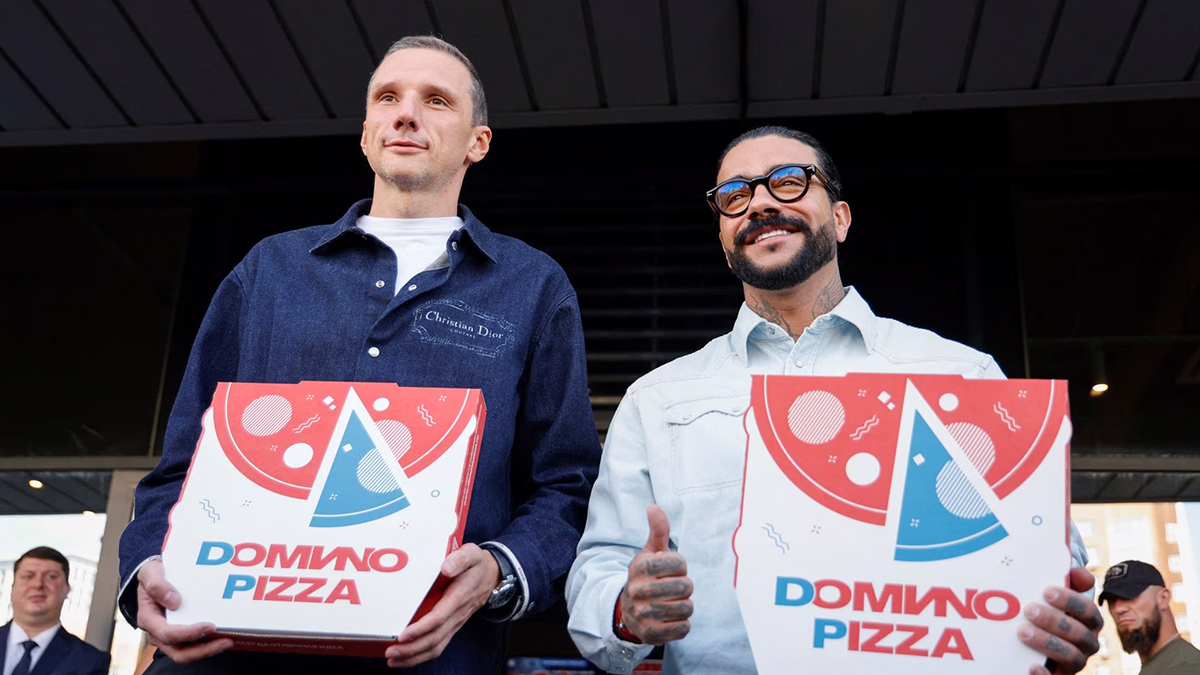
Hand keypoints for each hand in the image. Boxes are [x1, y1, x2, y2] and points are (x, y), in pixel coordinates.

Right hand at [136, 560, 232, 663]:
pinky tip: (223, 637)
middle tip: (226, 641)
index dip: (189, 633)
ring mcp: (169, 636)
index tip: (210, 626)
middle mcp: (158, 633)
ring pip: (187, 653)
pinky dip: (208, 644)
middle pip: (179, 652)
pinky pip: (193, 645)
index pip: (168, 634)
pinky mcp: (180, 635)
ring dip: (208, 650)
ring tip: (228, 641)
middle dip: (203, 650)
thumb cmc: (152, 574)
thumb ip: (157, 585)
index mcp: (149, 619)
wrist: (154, 576)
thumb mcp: (150, 573)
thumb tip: (174, 602)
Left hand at [386, 544, 499, 667]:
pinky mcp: (451, 627)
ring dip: (414, 656)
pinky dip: (420, 656)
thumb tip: (446, 568)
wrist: (491, 576)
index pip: (438, 618)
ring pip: (435, 647)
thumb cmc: (476, 565)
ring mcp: (454, 623)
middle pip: (434, 638)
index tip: (402, 635)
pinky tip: (404, 659)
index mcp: (458, 597)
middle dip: (411, 648)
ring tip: (393, 660)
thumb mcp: (471, 554)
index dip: (420, 629)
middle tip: (390, 653)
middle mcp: (456, 615)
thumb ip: (459, 559)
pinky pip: (437, 646)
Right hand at [618, 505, 693, 644]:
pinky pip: (683, 628)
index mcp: (641, 567)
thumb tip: (653, 507)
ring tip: (671, 603)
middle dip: (684, 588)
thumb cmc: (646, 577)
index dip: (680, 567)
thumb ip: (658, 530)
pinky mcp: (651, 633)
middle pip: (686, 587)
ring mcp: (643, 613)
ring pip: (686, 608)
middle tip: (672, 589)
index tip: (669, 571)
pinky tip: (670, 619)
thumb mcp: (650, 553)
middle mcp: (638, 590)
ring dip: (684, 606)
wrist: (627, 611)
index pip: (680, 563)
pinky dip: (682, 624)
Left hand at [1019, 566, 1102, 673]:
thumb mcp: (1051, 599)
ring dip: (1048, 643)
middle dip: (1055, 621)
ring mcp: (1074, 663)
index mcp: (1087, 623)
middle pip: (1080, 634)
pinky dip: (1044, 674)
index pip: (1088, 612)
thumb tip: (1075, 571)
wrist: (1026, 650)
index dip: (1070, 601)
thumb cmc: (1043, 614)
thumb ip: (1065, 582)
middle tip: (1028, 610)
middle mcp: (1086, 644)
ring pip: (1072, 657)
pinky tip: (1031, 666)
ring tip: (1023, 631)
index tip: (1046, 591)